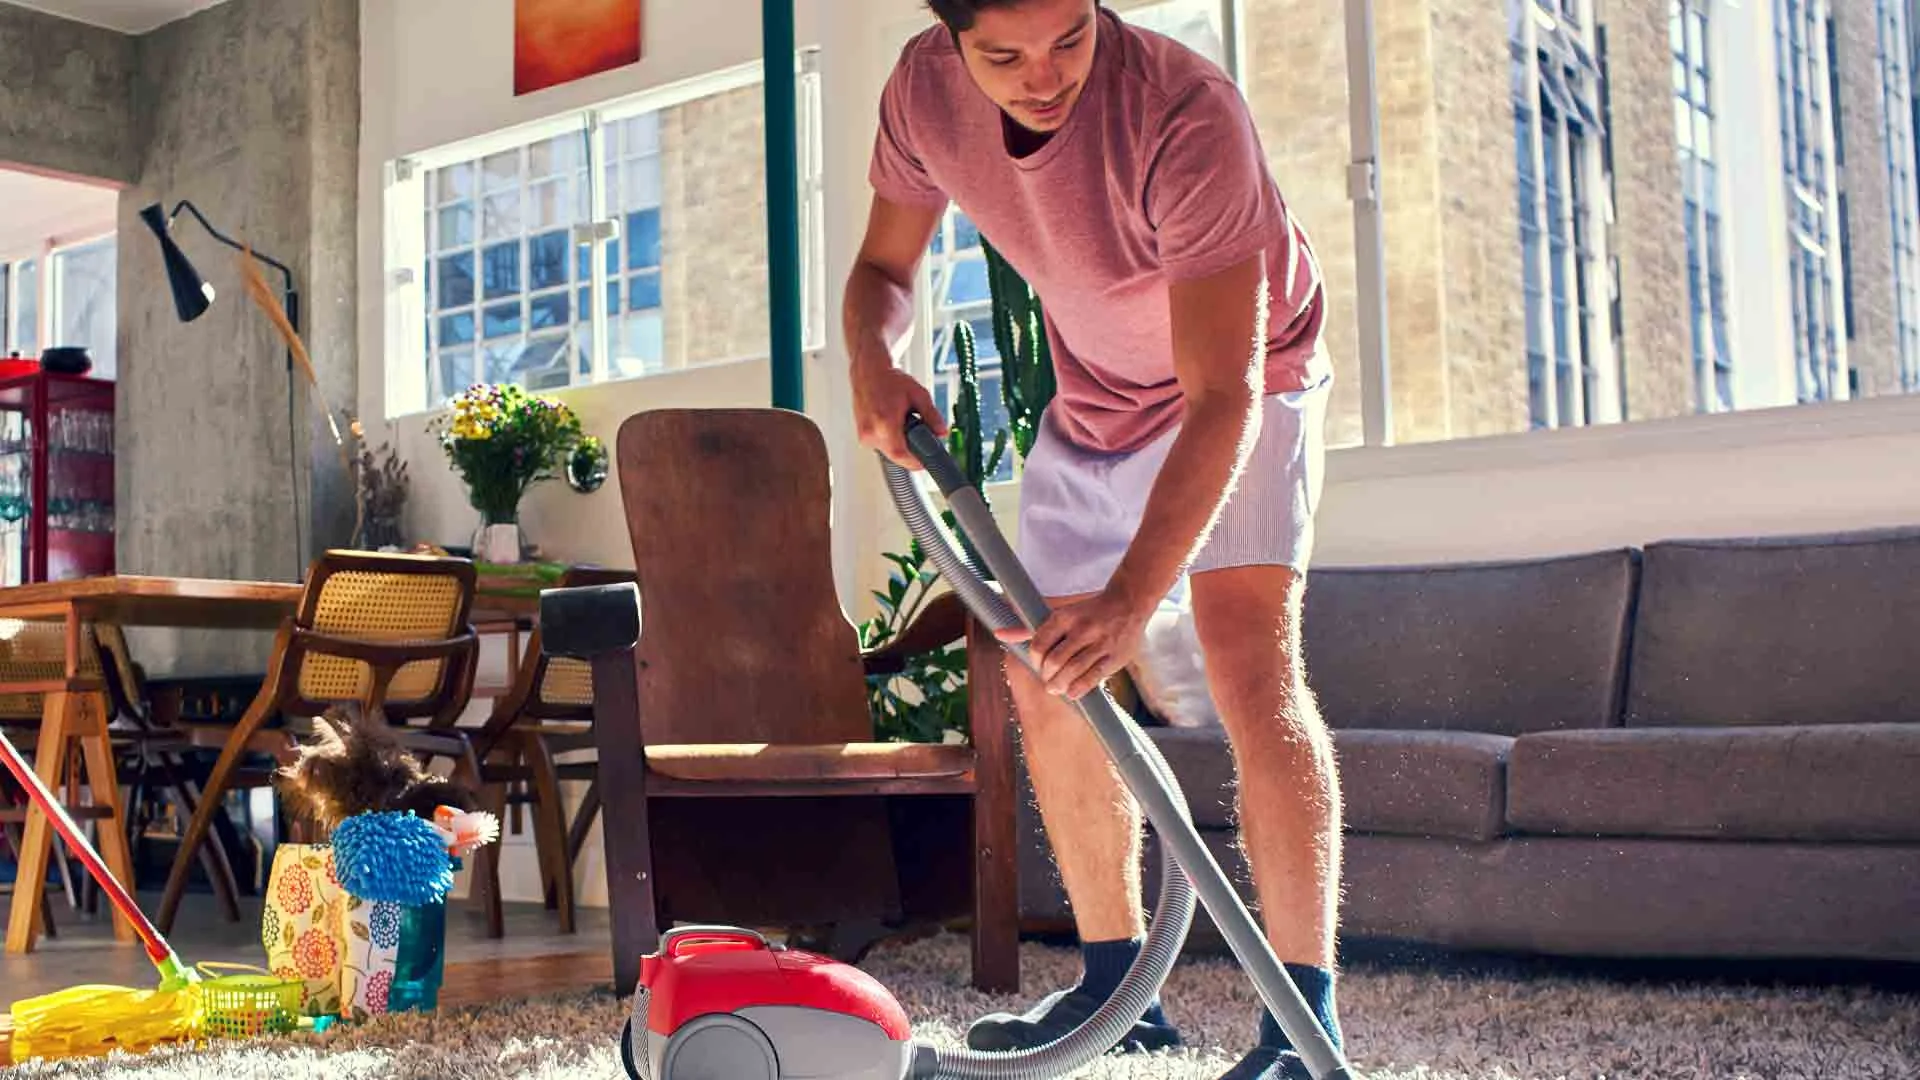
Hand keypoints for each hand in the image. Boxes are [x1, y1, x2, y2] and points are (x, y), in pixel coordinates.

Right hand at [853, 362, 946, 468]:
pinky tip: (892, 424)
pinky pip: (881, 446)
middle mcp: (871, 431)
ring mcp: (864, 435)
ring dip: (900, 445)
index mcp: (884, 422)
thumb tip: (941, 432)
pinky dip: (891, 440)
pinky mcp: (862, 436)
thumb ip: (932, 415)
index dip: (915, 462)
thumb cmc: (890, 380)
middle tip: (919, 437)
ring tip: (902, 424)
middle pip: (895, 456)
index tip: (925, 461)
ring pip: (888, 452)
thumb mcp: (919, 394)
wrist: (869, 372)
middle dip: (910, 452)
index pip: (901, 454)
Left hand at [999, 583, 1155, 698]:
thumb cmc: (1087, 613)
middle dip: (1046, 676)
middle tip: (1046, 680)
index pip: (1040, 644)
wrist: (1127, 605)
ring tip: (1055, 688)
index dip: (1034, 661)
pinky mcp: (1114, 657)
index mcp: (1065, 617)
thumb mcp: (1058, 615)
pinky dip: (1079, 688)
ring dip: (1060, 684)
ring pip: (1073, 671)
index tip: (1038, 665)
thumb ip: (1028, 628)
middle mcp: (1082, 629)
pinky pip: (1093, 677)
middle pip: (1055, 661)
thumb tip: (999, 634)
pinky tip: (1072, 691)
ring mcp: (1100, 643)